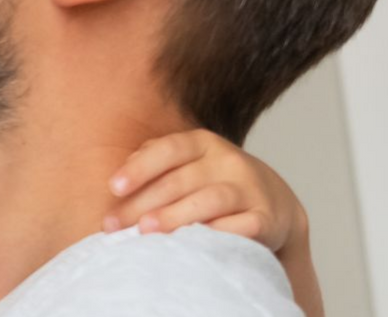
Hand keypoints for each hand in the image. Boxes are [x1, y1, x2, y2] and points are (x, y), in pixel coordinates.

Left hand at [104, 129, 306, 252]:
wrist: (275, 204)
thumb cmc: (212, 183)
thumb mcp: (188, 163)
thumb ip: (153, 163)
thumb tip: (119, 182)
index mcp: (203, 143)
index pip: (167, 149)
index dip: (139, 167)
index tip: (113, 188)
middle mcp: (228, 161)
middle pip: (181, 180)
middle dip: (144, 203)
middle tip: (116, 224)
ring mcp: (250, 189)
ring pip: (210, 200)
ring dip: (175, 216)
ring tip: (146, 230)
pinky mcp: (267, 218)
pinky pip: (242, 226)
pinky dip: (218, 234)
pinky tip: (193, 245)